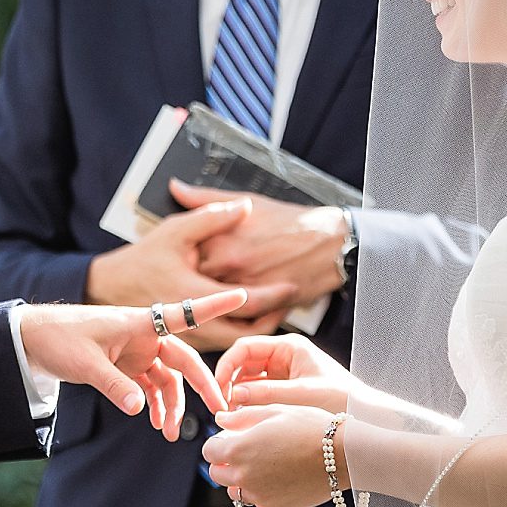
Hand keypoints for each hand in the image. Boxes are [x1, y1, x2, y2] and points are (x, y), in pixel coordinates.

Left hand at [18, 290, 245, 439]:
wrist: (30, 340)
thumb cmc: (58, 337)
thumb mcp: (85, 363)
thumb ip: (114, 386)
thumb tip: (140, 410)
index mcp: (138, 323)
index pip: (184, 313)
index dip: (214, 305)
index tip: (241, 294)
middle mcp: (143, 336)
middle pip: (183, 360)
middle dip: (202, 385)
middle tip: (220, 408)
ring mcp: (136, 352)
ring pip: (167, 380)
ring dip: (172, 405)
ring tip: (170, 434)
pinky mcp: (125, 366)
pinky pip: (149, 387)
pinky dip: (154, 405)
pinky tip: (156, 423)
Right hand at [86, 197, 297, 322]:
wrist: (112, 287)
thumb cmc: (144, 258)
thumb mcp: (175, 231)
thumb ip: (210, 218)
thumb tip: (245, 207)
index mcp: (192, 293)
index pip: (242, 302)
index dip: (271, 296)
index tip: (290, 285)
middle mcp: (192, 321)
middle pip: (245, 332)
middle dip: (272, 318)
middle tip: (290, 301)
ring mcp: (190, 336)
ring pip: (235, 342)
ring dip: (258, 328)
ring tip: (278, 309)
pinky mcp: (188, 342)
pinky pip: (223, 342)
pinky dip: (242, 331)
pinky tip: (253, 316)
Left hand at [171, 182, 348, 304]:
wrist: (330, 242)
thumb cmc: (290, 221)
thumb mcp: (246, 203)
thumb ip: (206, 200)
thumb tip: (176, 188)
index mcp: (220, 240)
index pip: (184, 256)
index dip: (180, 259)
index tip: (180, 258)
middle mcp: (230, 265)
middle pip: (194, 283)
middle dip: (190, 284)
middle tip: (192, 281)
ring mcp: (246, 287)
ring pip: (214, 304)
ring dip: (210, 303)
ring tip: (212, 295)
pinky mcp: (262, 306)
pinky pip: (239, 318)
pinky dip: (233, 315)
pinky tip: (233, 308)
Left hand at [203, 402, 337, 506]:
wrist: (342, 455)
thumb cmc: (310, 427)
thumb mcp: (273, 411)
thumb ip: (241, 417)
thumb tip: (221, 418)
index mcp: (238, 450)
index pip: (209, 450)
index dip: (219, 441)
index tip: (232, 436)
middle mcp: (244, 476)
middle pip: (217, 473)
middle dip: (225, 461)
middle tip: (246, 449)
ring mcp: (260, 494)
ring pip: (235, 490)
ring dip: (240, 478)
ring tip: (262, 462)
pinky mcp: (276, 506)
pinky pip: (257, 499)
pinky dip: (259, 489)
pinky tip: (278, 473)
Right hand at [216, 333, 359, 414]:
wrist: (366, 418)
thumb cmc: (342, 400)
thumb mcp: (302, 395)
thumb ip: (267, 393)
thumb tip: (234, 394)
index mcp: (290, 347)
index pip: (245, 348)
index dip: (226, 366)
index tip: (218, 387)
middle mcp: (284, 356)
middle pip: (243, 363)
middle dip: (229, 382)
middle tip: (221, 406)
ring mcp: (283, 373)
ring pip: (248, 380)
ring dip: (237, 395)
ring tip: (231, 416)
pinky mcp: (284, 390)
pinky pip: (258, 393)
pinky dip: (248, 404)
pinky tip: (244, 419)